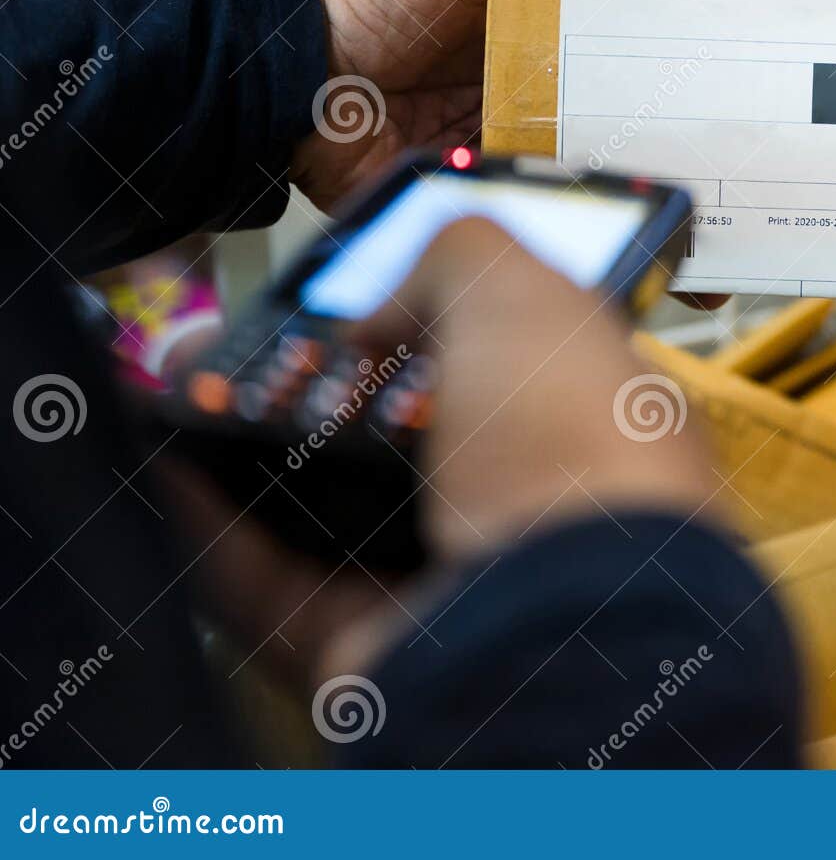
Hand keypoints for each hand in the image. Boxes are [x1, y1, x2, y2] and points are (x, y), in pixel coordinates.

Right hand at [164, 218, 713, 688]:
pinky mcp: (368, 651)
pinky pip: (269, 586)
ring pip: (328, 514)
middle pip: (405, 442)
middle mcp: (527, 509)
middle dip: (322, 388)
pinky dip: (212, 529)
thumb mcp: (529, 297)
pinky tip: (168, 465)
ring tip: (188, 391)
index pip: (510, 364)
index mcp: (592, 425)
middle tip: (255, 345)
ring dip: (252, 454)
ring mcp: (446, 588)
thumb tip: (384, 306)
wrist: (556, 625)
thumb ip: (459, 258)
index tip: (361, 298)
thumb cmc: (577, 453)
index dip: (434, 324)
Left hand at [293, 0, 642, 211]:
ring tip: (614, 150)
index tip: (665, 50)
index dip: (637, 42)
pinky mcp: (476, 179)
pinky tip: (561, 179)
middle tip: (647, 110)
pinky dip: (543, 188)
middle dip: (621, 108)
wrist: (295, 75)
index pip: (605, 34)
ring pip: (571, 151)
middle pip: (597, 101)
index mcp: (531, 19)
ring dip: (589, 152)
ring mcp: (501, 133)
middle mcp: (523, 79)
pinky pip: (524, 192)